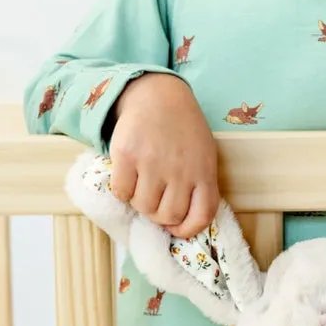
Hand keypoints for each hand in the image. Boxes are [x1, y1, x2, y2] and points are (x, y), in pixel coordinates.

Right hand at [108, 74, 219, 239]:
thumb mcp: (203, 154)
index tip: (177, 228)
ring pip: (143, 207)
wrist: (158, 95)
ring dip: (140, 202)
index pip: (201, 216)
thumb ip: (198, 184)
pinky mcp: (127, 156)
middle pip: (168, 215)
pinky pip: (122, 192)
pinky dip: (123, 190)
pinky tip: (128, 176)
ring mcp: (153, 163)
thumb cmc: (183, 129)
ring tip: (142, 185)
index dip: (188, 230)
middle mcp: (180, 170)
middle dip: (159, 214)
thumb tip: (180, 221)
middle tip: (155, 199)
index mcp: (204, 171)